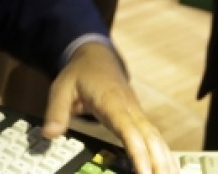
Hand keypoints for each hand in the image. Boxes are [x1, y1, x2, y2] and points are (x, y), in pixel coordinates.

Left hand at [43, 42, 178, 173]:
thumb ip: (56, 111)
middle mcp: (130, 108)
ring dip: (165, 160)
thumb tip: (49, 134)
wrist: (96, 56)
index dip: (138, 152)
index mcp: (112, 101)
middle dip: (159, 162)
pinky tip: (168, 169)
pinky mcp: (138, 117)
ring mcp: (137, 112)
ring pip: (156, 138)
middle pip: (150, 137)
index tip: (143, 173)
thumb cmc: (80, 73)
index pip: (129, 129)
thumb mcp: (61, 87)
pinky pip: (154, 137)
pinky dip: (163, 153)